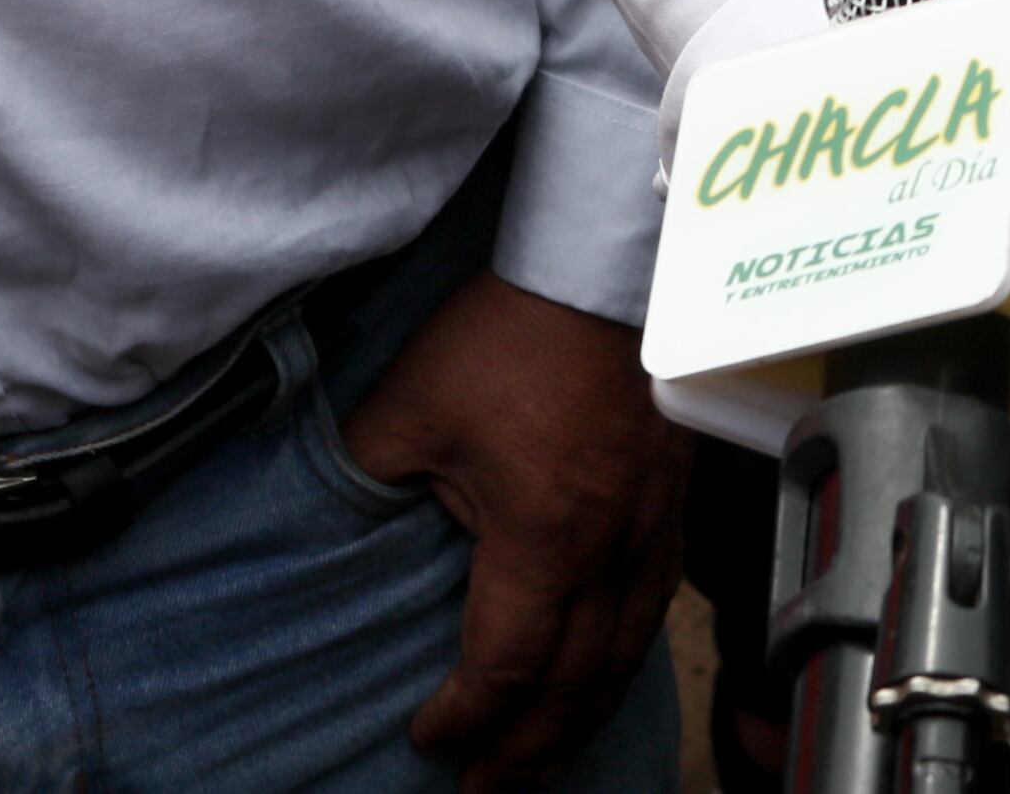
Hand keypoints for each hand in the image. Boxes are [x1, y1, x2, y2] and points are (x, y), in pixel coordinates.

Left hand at [337, 273, 693, 792]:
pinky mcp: (673, 502)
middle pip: (575, 682)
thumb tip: (335, 524)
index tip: (428, 737)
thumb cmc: (514, 331)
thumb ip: (368, 477)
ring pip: (626, 654)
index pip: (507, 663)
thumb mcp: (410, 406)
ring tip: (546, 759)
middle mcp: (610, 548)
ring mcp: (652, 527)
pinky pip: (656, 607)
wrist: (608, 267)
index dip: (467, 715)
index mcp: (543, 536)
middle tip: (488, 791)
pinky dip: (625, 658)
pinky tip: (605, 671)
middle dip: (527, 750)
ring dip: (581, 716)